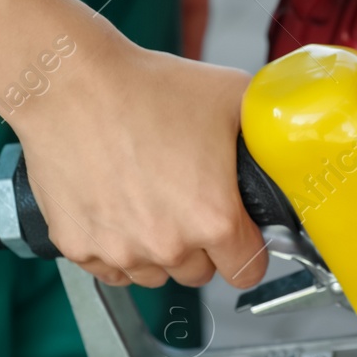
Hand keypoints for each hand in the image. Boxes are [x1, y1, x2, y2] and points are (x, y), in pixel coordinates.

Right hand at [12, 18, 268, 289]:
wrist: (73, 82)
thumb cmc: (147, 87)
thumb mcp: (233, 97)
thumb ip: (265, 134)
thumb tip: (284, 146)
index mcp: (214, 219)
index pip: (247, 271)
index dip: (247, 250)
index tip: (237, 234)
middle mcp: (168, 245)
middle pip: (198, 274)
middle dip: (198, 246)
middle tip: (184, 199)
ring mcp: (120, 251)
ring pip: (152, 273)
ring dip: (154, 248)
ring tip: (145, 196)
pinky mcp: (78, 246)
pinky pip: (107, 266)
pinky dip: (112, 244)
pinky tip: (114, 203)